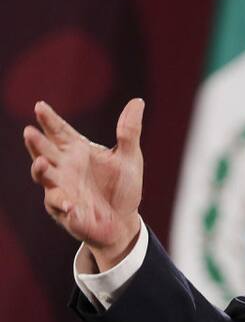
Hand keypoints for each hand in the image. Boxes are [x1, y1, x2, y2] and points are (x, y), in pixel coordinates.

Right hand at [23, 99, 144, 270]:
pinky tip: (69, 205)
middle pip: (45, 152)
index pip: (59, 131)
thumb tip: (137, 101)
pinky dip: (62, 204)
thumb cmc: (122, 187)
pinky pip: (60, 207)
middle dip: (37, 143)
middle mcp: (64, 168)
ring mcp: (61, 189)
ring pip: (44, 178)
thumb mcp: (129, 158)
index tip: (40, 106)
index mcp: (77, 151)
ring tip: (41, 163)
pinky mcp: (66, 211)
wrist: (123, 220)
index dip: (49, 120)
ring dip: (40, 170)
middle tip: (30, 132)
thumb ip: (129, 131)